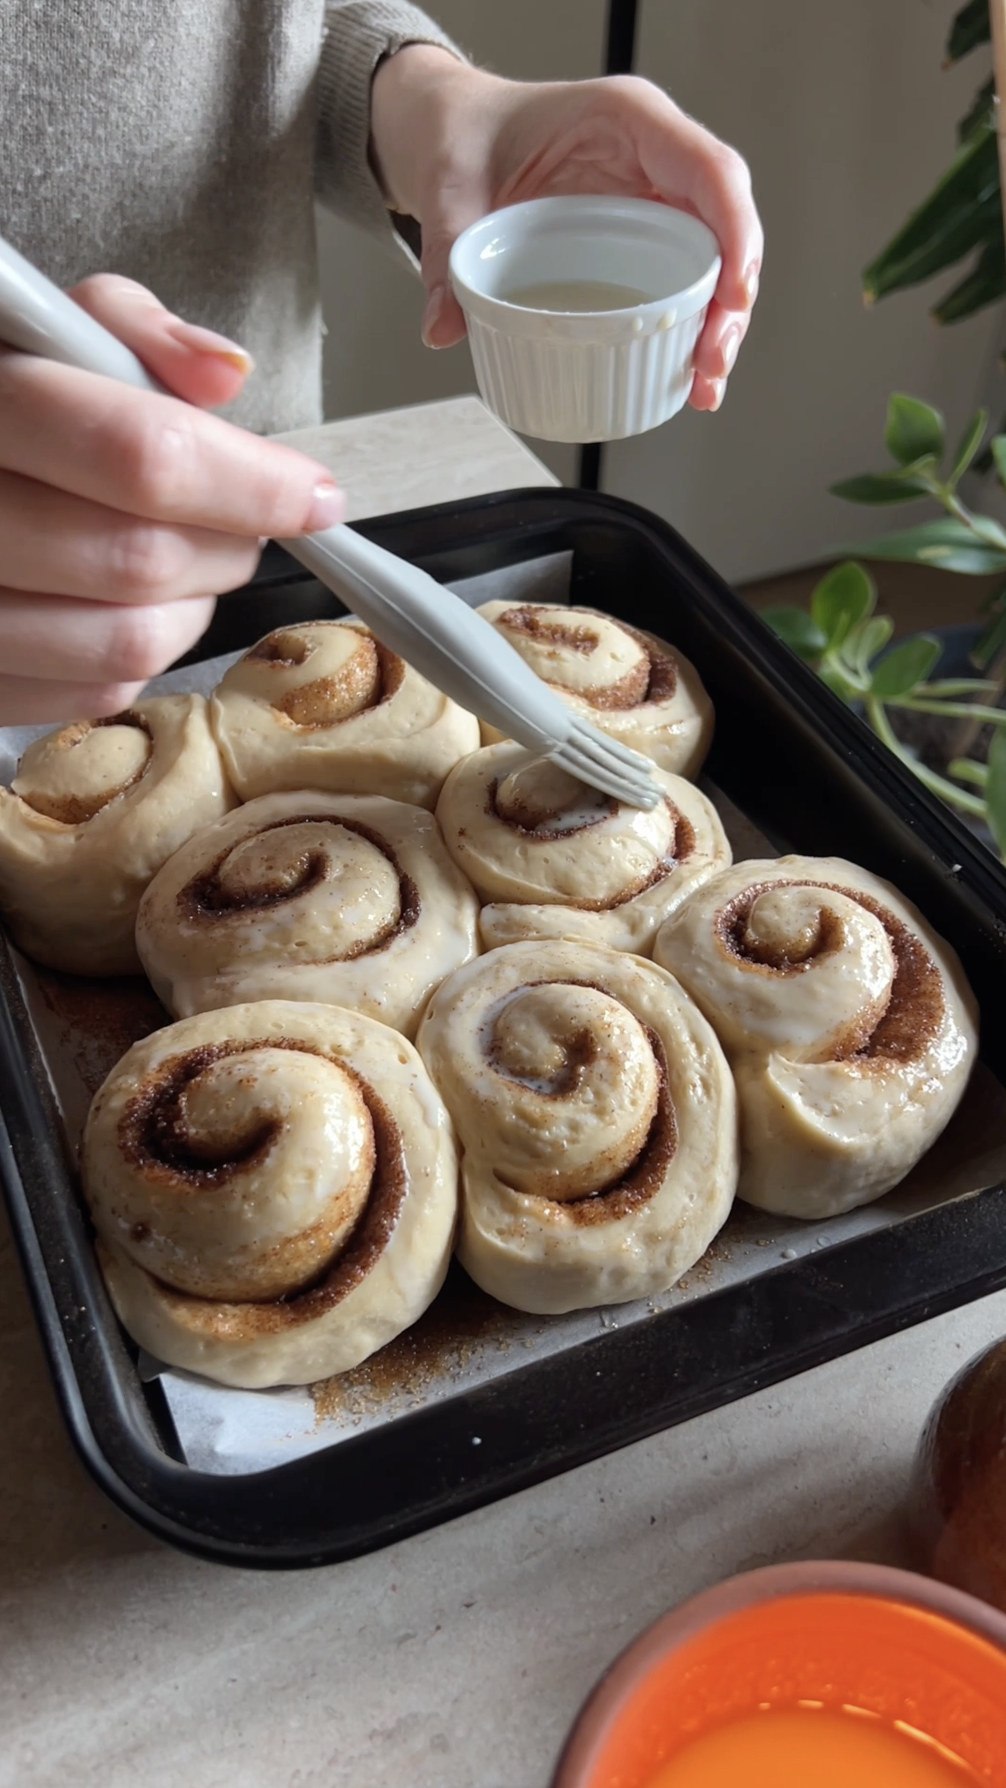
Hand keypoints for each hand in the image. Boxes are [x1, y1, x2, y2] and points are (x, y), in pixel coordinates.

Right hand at [0, 276, 345, 723]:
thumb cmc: (9, 401)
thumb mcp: (53, 331)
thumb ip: (134, 336)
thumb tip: (224, 375)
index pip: (141, 459)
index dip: (251, 485)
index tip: (312, 494)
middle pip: (143, 562)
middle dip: (227, 545)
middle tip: (239, 523)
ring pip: (129, 643)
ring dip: (193, 606)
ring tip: (185, 557)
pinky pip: (98, 692)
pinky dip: (144, 652)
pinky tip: (130, 601)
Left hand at [371, 49, 761, 413]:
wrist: (458, 136)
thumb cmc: (469, 136)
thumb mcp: (451, 187)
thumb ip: (448, 251)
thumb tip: (442, 327)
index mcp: (628, 120)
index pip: (708, 170)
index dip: (734, 233)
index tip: (732, 297)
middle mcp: (656, 158)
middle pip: (723, 226)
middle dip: (730, 301)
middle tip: (710, 364)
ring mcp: (656, 198)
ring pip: (713, 260)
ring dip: (717, 326)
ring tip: (702, 388)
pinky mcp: (645, 237)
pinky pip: (685, 278)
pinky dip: (691, 327)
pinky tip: (686, 377)